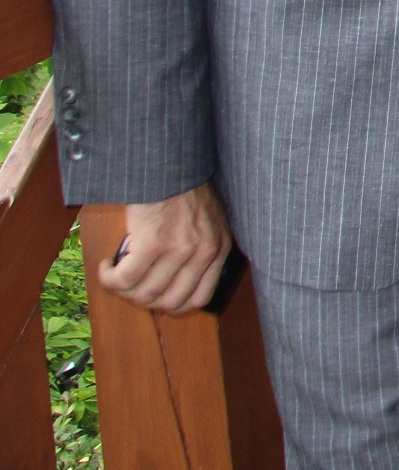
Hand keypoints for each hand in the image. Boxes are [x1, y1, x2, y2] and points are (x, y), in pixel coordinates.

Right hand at [97, 183, 230, 313]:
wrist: (171, 164)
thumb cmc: (184, 189)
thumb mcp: (208, 221)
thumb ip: (202, 249)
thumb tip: (177, 282)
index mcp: (219, 249)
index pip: (198, 299)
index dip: (172, 306)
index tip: (156, 298)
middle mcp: (202, 253)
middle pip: (167, 302)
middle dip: (143, 300)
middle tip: (131, 284)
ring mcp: (178, 250)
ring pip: (143, 294)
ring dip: (123, 289)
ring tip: (116, 273)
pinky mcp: (151, 244)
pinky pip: (123, 280)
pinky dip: (109, 278)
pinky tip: (107, 265)